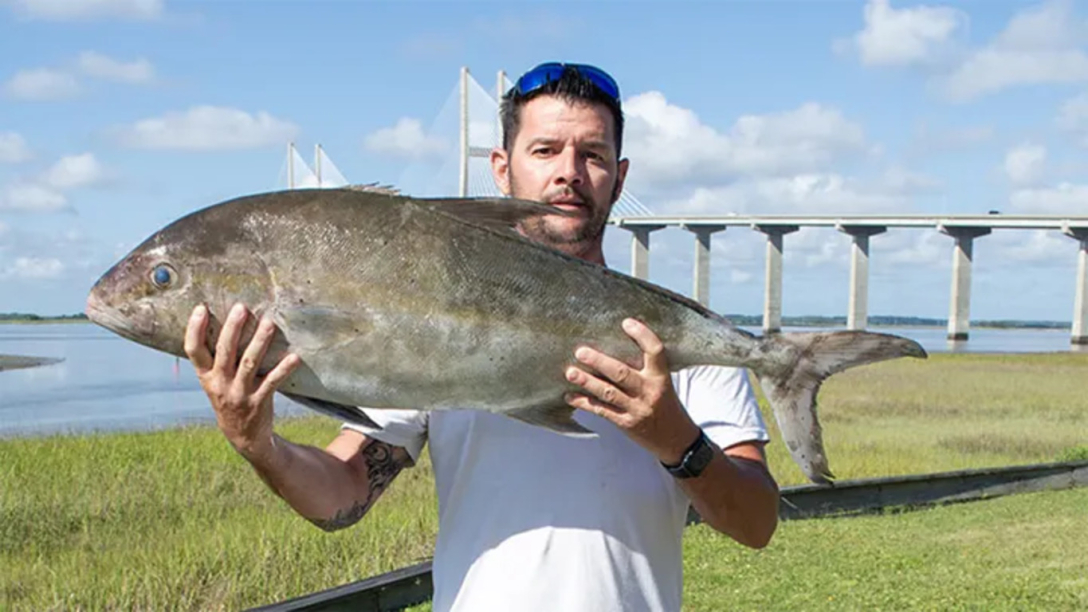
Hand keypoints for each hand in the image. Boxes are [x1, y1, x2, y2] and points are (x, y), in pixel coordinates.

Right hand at [184, 302, 300, 459]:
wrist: (243, 437)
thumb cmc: (229, 398)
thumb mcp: (214, 382)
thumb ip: (216, 358)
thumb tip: (226, 321)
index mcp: (206, 376)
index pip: (193, 350)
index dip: (194, 329)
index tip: (201, 308)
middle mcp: (220, 384)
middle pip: (224, 352)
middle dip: (232, 329)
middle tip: (241, 308)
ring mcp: (239, 394)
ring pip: (249, 363)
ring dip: (260, 342)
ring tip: (269, 323)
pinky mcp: (259, 401)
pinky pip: (273, 381)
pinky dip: (284, 369)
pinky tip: (295, 357)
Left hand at [563, 317, 700, 463]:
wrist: (676, 439)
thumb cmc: (666, 404)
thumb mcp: (663, 382)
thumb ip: (646, 366)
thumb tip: (616, 343)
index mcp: (661, 377)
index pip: (655, 351)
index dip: (643, 335)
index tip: (626, 322)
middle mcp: (649, 392)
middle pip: (622, 374)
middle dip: (599, 362)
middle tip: (581, 352)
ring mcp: (637, 409)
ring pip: (608, 393)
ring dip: (587, 382)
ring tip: (570, 372)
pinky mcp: (626, 424)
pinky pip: (602, 411)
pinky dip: (585, 403)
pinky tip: (570, 396)